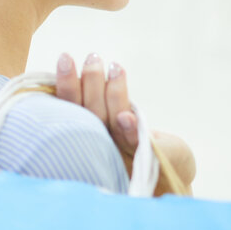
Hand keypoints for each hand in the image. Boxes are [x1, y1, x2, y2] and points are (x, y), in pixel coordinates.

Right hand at [54, 53, 196, 190]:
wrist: (166, 172)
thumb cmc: (129, 139)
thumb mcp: (108, 115)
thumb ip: (91, 96)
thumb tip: (66, 64)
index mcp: (84, 132)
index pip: (70, 106)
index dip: (66, 83)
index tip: (64, 57)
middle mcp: (97, 143)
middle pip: (89, 112)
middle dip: (90, 83)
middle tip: (92, 57)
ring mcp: (120, 151)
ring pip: (111, 121)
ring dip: (112, 94)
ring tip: (113, 66)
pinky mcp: (146, 157)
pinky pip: (135, 142)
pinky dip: (128, 130)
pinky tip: (126, 116)